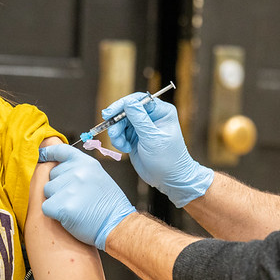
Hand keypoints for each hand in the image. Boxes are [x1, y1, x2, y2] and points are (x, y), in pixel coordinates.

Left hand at [38, 144, 135, 249]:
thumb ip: (79, 169)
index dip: (48, 153)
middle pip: (51, 175)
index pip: (61, 150)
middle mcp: (77, 171)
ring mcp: (70, 188)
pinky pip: (46, 206)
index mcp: (86, 163)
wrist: (117, 225)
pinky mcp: (62, 206)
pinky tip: (69, 216)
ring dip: (56, 200)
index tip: (41, 155)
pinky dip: (54, 213)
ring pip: (47, 191)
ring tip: (75, 207)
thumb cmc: (108, 204)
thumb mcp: (97, 176)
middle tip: (76, 198)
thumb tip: (56, 166)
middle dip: (58, 187)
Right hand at [104, 93, 213, 207]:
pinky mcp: (134, 137)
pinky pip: (120, 133)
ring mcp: (142, 126)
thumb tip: (128, 102)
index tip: (110, 113)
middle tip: (111, 132)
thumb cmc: (167, 159)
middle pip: (126, 110)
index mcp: (161, 111)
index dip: (123, 104)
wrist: (168, 179)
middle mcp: (151, 116)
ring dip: (117, 133)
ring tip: (121, 145)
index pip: (139, 100)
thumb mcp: (152, 138)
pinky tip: (125, 149)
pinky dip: (119, 140)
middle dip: (117, 121)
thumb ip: (139, 119)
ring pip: (121, 122)